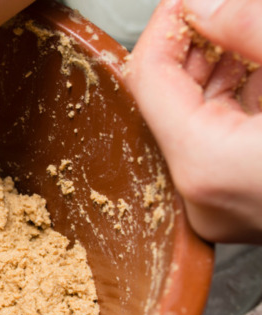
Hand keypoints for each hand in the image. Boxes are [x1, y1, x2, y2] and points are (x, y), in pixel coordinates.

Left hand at [126, 0, 261, 242]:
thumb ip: (252, 29)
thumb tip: (207, 7)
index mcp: (204, 167)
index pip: (148, 80)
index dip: (163, 28)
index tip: (184, 0)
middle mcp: (201, 199)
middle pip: (171, 101)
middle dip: (198, 45)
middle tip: (222, 9)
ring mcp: (222, 209)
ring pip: (199, 121)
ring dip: (220, 71)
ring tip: (246, 35)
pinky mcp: (243, 206)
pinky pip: (222, 143)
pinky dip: (236, 104)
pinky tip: (258, 71)